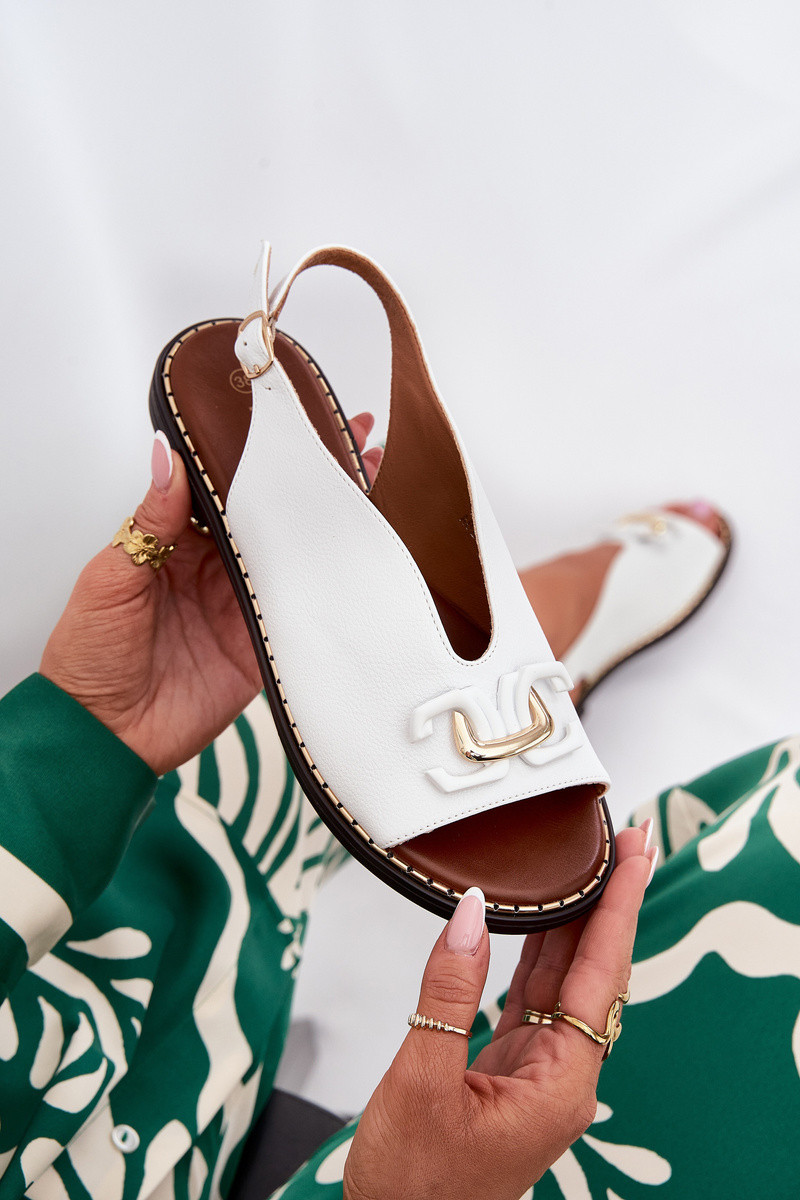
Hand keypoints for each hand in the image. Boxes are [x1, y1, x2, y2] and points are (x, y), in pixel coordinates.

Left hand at [40, 414, 381, 774]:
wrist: (102, 732)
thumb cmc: (89, 654)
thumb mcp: (112, 574)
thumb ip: (151, 518)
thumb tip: (167, 455)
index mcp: (179, 545)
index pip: (226, 490)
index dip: (256, 458)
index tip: (286, 424)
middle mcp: (217, 570)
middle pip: (270, 518)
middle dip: (307, 484)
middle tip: (348, 441)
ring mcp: (244, 606)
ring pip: (294, 558)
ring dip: (326, 528)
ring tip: (363, 486)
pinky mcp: (263, 646)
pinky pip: (300, 613)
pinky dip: (326, 590)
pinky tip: (354, 560)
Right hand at [343, 826, 654, 1199]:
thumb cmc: (411, 1184)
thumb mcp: (423, 1080)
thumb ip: (448, 990)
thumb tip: (470, 913)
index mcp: (560, 1084)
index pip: (601, 975)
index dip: (620, 907)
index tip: (639, 855)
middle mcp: (561, 1076)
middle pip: (596, 972)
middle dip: (613, 902)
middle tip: (630, 842)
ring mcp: (537, 1073)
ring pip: (565, 981)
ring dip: (578, 922)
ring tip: (593, 864)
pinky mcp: (508, 1070)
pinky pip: (532, 998)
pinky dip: (537, 952)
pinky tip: (540, 918)